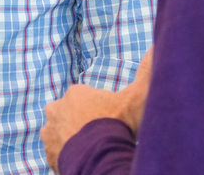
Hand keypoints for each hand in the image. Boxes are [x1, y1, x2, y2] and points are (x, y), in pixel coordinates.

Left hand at [41, 46, 153, 172]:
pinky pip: (54, 152)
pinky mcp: (48, 153)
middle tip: (95, 134)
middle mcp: (56, 109)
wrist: (100, 157)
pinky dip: (64, 155)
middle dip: (76, 120)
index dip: (95, 109)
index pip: (82, 98)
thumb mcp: (137, 96)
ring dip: (68, 137)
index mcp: (75, 93)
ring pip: (57, 131)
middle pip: (66, 112)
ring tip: (87, 148)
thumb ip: (146, 71)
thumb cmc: (118, 124)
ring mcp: (49, 132)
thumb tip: (155, 45)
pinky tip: (80, 157)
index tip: (107, 120)